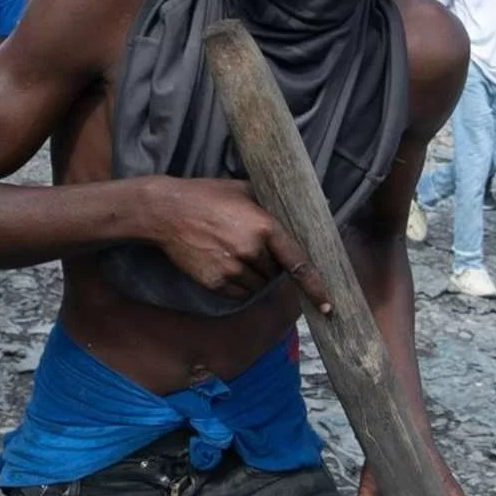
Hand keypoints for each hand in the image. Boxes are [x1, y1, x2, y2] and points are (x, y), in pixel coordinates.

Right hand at [147, 178, 332, 308]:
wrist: (167, 212)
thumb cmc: (207, 197)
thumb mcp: (243, 190)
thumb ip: (272, 201)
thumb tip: (308, 203)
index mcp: (264, 227)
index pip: (297, 262)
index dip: (314, 286)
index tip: (327, 304)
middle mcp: (251, 251)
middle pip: (275, 273)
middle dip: (270, 264)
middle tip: (249, 245)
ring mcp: (232, 269)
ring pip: (258, 286)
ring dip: (255, 275)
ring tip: (234, 252)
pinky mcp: (216, 282)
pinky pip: (240, 293)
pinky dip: (239, 284)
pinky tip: (224, 263)